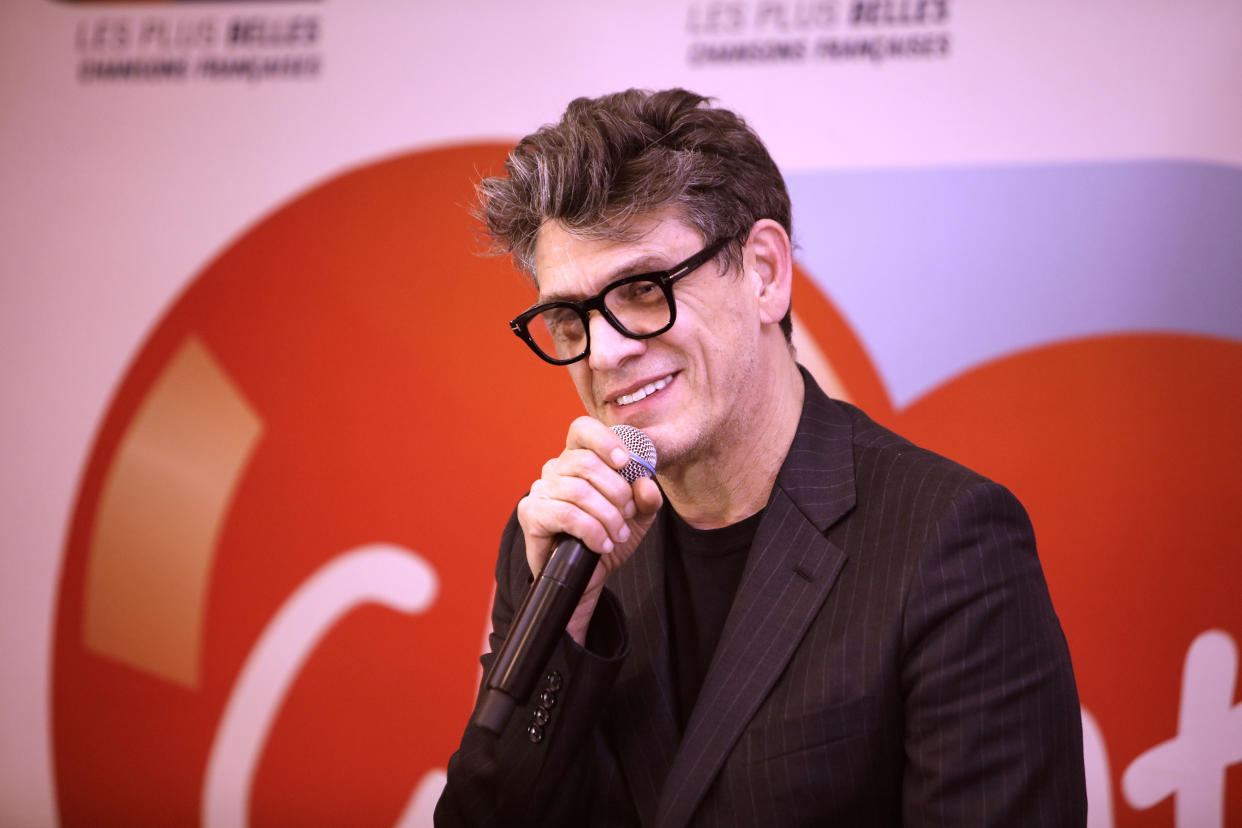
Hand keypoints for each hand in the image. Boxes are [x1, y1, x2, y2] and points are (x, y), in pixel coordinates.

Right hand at [517, 417, 662, 644]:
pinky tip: (601, 544)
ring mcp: (541, 490)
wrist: (587, 577)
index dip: (604, 440)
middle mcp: (556, 469)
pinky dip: (591, 530)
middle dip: (616, 491)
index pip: (582, 429)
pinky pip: (565, 513)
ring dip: (607, 516)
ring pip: (578, 490)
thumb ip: (647, 499)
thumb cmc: (607, 538)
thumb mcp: (637, 517)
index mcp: (579, 459)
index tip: (625, 461)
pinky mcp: (531, 514)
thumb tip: (645, 484)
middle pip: (586, 462)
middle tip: (626, 514)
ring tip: (616, 535)